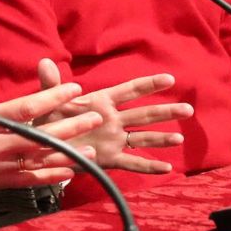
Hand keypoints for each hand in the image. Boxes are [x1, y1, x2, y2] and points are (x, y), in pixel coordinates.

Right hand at [0, 41, 105, 199]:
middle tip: (96, 117)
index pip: (26, 108)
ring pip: (40, 161)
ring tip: (93, 151)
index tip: (73, 88)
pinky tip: (67, 174)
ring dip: (68, 155)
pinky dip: (49, 178)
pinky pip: (28, 181)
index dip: (53, 98)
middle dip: (71, 126)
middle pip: (41, 135)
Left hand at [36, 65, 191, 173]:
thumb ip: (51, 85)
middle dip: (165, 112)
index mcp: (101, 102)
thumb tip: (44, 62)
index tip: (169, 79)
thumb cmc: (49, 120)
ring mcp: (113, 140)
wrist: (43, 147)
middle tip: (187, 109)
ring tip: (180, 138)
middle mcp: (112, 120)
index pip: (129, 91)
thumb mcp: (50, 103)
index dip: (148, 85)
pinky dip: (148, 166)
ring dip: (162, 138)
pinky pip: (132, 162)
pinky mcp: (109, 158)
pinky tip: (167, 168)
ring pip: (142, 137)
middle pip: (143, 115)